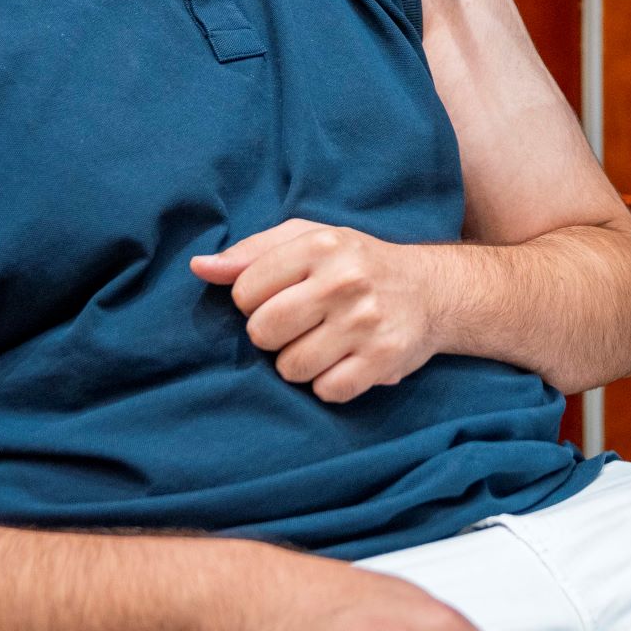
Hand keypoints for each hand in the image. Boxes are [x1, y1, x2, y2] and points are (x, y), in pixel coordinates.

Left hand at [192, 220, 443, 402]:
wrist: (431, 290)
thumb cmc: (355, 263)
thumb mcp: (308, 239)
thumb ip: (251, 252)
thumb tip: (199, 268)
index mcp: (320, 244)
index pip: (245, 290)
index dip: (252, 301)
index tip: (277, 298)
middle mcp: (345, 281)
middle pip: (263, 331)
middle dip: (271, 335)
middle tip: (297, 325)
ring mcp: (366, 322)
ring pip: (291, 367)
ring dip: (298, 363)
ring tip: (320, 343)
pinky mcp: (384, 359)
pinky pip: (327, 390)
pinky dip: (328, 383)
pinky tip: (343, 362)